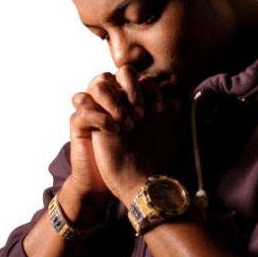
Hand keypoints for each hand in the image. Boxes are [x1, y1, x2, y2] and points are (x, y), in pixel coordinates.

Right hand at [72, 66, 185, 205]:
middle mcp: (110, 100)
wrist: (124, 182)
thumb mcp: (157, 134)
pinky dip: (99, 117)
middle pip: (112, 74)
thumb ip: (165, 116)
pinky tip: (114, 131)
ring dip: (114, 101)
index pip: (133, 75)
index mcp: (127, 97)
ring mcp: (94, 110)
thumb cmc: (142, 156)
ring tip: (127, 124)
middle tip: (142, 114)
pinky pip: (83, 109)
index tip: (159, 110)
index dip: (147, 88)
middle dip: (130, 89)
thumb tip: (177, 101)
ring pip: (96, 85)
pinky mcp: (80, 125)